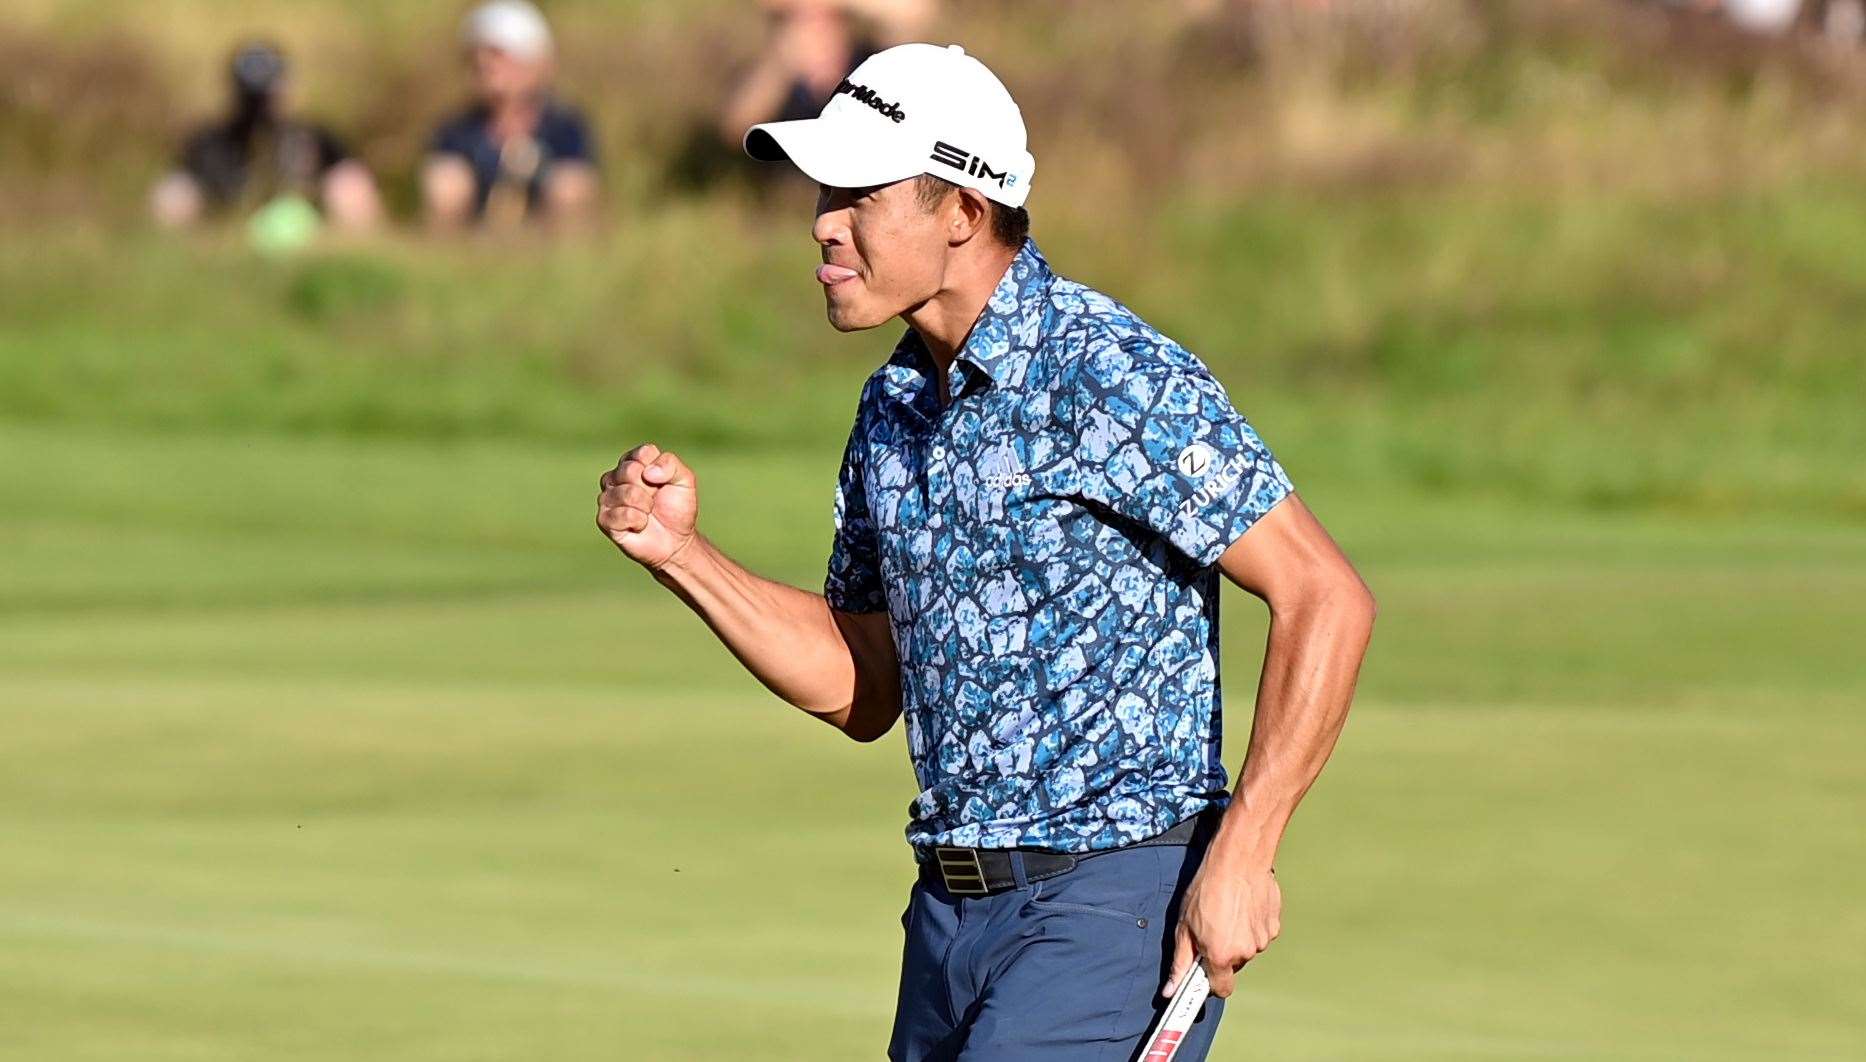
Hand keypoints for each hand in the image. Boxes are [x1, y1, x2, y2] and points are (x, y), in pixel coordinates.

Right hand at [597, 443, 698, 570]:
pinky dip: (638, 520)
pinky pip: (620, 514)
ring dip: (645, 506)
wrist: (675, 541)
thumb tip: (647, 472)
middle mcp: (616, 477)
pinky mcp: (604, 519)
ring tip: (649, 512)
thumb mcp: (684, 481)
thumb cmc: (677, 508)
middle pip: (630, 471)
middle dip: (651, 489)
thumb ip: (670, 464)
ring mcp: (607, 498)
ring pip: (626, 492)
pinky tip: (640, 525)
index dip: (659, 470)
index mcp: (634, 462)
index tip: (664, 483)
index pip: (643, 453)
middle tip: (655, 500)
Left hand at [1162, 852, 1280, 999]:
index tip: (1204, 971)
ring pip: (1247, 948)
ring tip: (1228, 911)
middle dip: (1222, 952)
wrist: (1238, 860)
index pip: (1221, 989)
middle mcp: (1245, 952)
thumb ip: (1180, 962)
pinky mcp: (1274, 925)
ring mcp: (1262, 939)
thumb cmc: (1208, 888)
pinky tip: (1243, 906)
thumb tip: (1171, 989)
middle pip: (1233, 965)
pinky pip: (1260, 933)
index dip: (1211, 981)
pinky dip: (1252, 925)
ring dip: (1238, 937)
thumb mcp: (1184, 926)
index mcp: (1220, 955)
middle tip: (1212, 927)